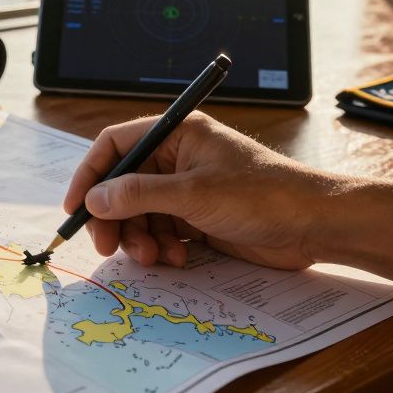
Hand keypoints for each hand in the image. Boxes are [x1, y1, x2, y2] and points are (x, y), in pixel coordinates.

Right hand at [63, 112, 333, 269]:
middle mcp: (178, 158)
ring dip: (140, 238)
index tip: (76, 207)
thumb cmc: (263, 195)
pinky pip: (162, 232)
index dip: (91, 174)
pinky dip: (162, 247)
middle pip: (123, 185)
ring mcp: (188, 190)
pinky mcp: (200, 218)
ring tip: (155, 257)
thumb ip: (138, 195)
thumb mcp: (194, 194)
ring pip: (140, 214)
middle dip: (114, 218)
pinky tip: (178, 258)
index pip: (116, 145)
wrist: (316, 226)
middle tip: (108, 247)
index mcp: (177, 134)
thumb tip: (94, 200)